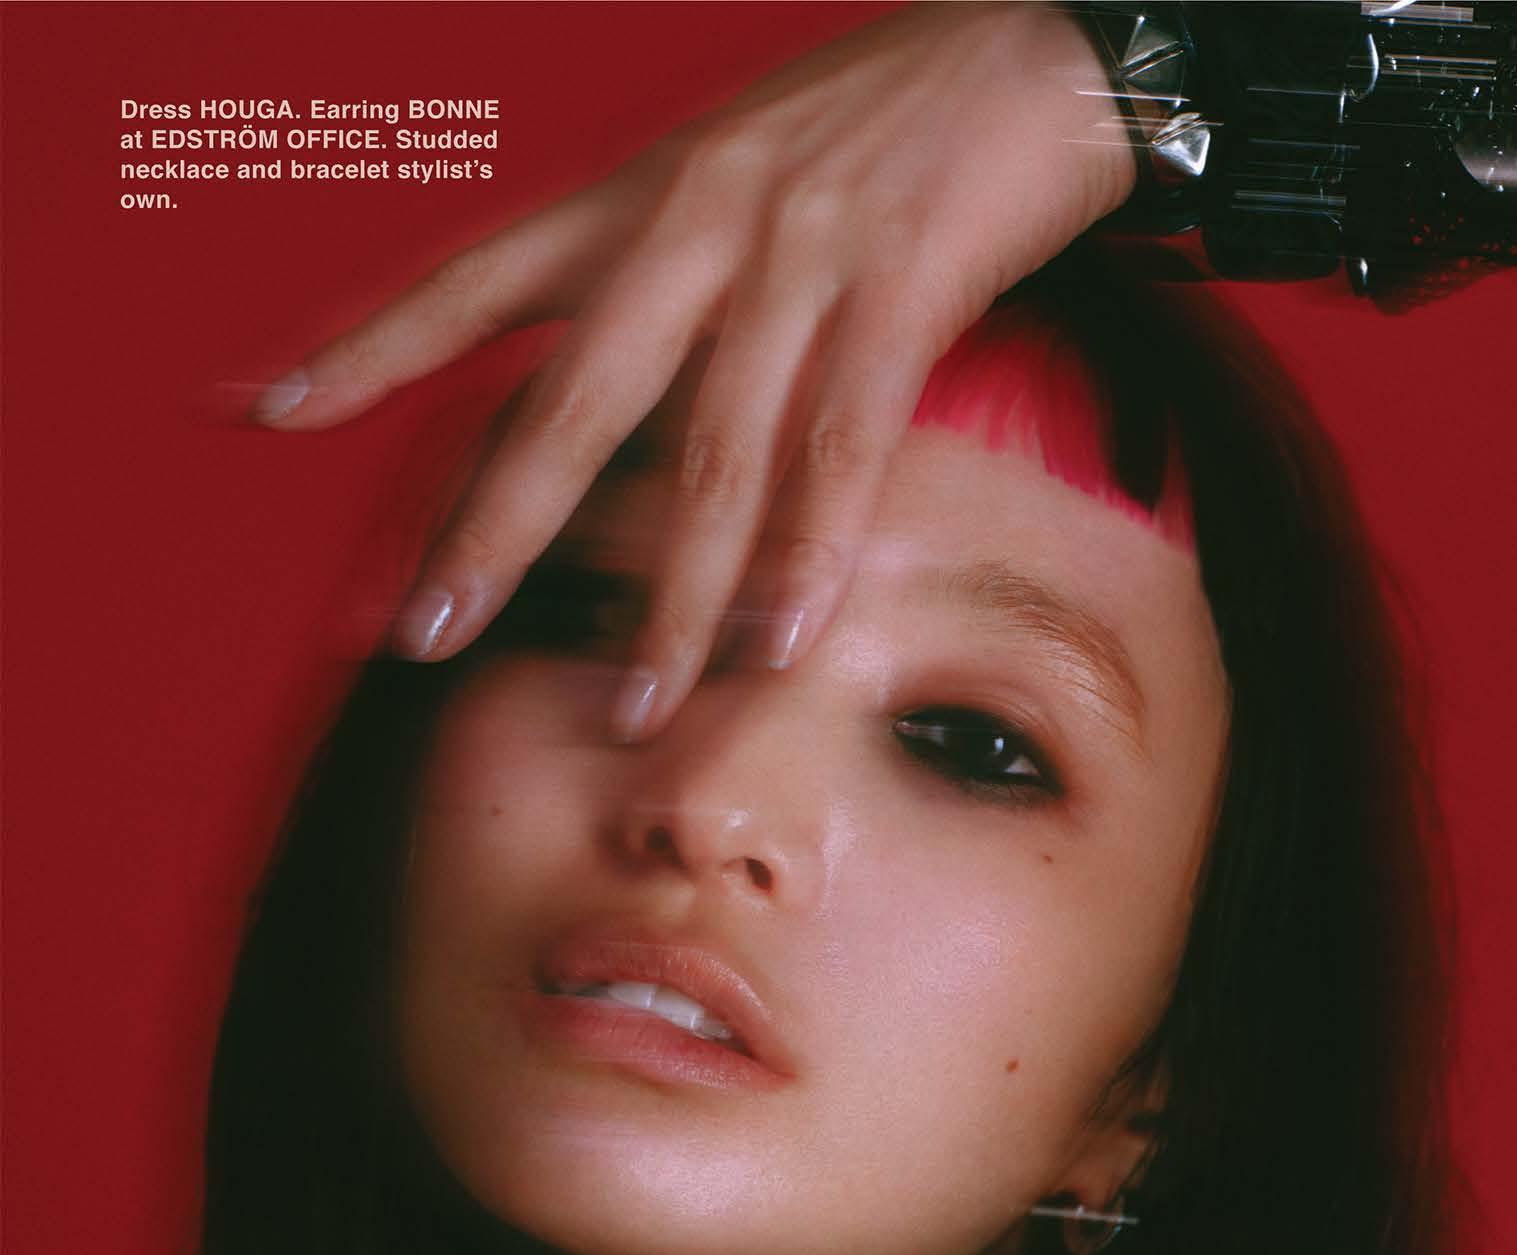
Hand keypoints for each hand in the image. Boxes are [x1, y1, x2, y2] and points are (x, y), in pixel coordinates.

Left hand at [246, 2, 1134, 737]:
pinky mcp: (900, 286)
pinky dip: (813, 554)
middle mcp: (695, 221)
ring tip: (637, 709)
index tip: (265, 407)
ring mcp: (797, 255)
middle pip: (571, 402)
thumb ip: (652, 276)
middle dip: (494, 531)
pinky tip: (780, 643)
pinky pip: (843, 446)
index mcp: (638, 193)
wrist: (1033, 51)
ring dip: (672, 603)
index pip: (475, 277)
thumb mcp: (730, 173)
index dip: (370, 347)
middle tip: (427, 636)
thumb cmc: (878, 124)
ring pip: (712, 457)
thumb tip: (595, 390)